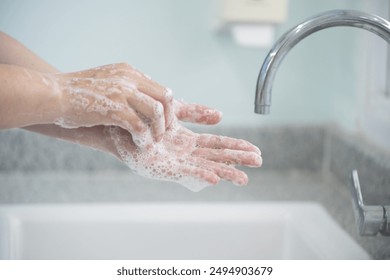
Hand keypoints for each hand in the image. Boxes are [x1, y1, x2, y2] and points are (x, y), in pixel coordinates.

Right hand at [54, 63, 173, 144]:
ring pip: (157, 111)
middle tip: (163, 133)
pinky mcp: (114, 108)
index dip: (165, 108)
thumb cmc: (75, 93)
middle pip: (165, 97)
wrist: (52, 94)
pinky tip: (141, 145)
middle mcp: (129, 78)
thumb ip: (123, 87)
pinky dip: (145, 138)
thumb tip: (138, 103)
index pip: (159, 88)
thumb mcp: (105, 81)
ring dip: (159, 129)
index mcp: (128, 72)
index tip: (162, 123)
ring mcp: (123, 92)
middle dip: (169, 118)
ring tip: (153, 141)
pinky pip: (140, 126)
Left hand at [107, 119, 261, 191]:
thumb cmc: (141, 115)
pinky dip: (200, 175)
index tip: (255, 149)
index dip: (236, 146)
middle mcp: (182, 153)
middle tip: (259, 162)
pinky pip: (183, 171)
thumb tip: (221, 115)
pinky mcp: (160, 166)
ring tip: (244, 178)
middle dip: (237, 159)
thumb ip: (197, 113)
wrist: (116, 117)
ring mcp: (172, 161)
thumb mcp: (174, 111)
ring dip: (224, 172)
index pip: (217, 144)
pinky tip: (214, 178)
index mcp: (187, 141)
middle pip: (215, 157)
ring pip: (204, 167)